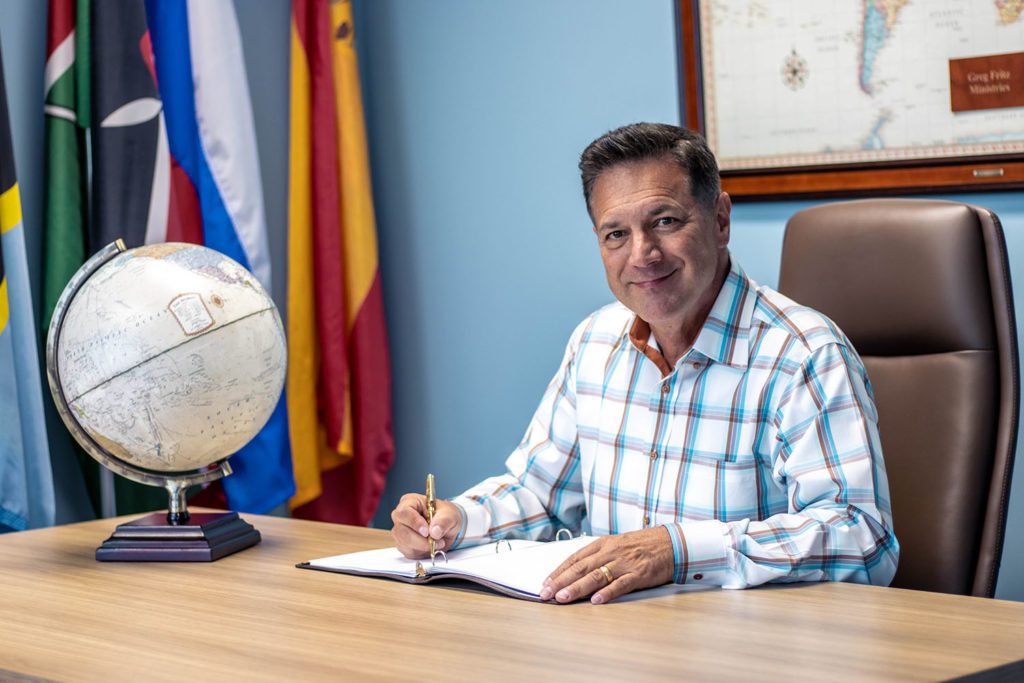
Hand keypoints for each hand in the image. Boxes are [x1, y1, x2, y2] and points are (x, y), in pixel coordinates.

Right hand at [390, 494, 461, 558]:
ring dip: (423, 546)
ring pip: (404, 543)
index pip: (404, 512)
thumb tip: (434, 531)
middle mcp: (401, 516)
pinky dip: (421, 552)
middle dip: (420, 539)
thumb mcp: (450, 514)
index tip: (427, 531)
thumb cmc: (446, 516)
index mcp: (410, 502)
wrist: (448, 529)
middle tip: (436, 540)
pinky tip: (430, 546)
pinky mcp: (403, 544)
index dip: (414, 522)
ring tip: (437, 542)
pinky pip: (408, 551)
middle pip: (401, 530)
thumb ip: (444, 521)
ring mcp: (400, 531)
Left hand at [540, 527, 673, 603]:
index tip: (545, 583)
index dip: (559, 571)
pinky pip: (621, 584)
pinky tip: (596, 601)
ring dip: (578, 588)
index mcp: (603, 544)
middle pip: (581, 568)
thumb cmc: (642, 545)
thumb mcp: (616, 544)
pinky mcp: (639, 574)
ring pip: (596, 576)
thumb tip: (576, 571)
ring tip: (563, 598)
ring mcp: (624, 563)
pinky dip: (608, 592)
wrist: (670, 542)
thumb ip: (598, 556)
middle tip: (546, 594)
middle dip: (561, 581)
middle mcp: (611, 552)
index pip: (575, 558)